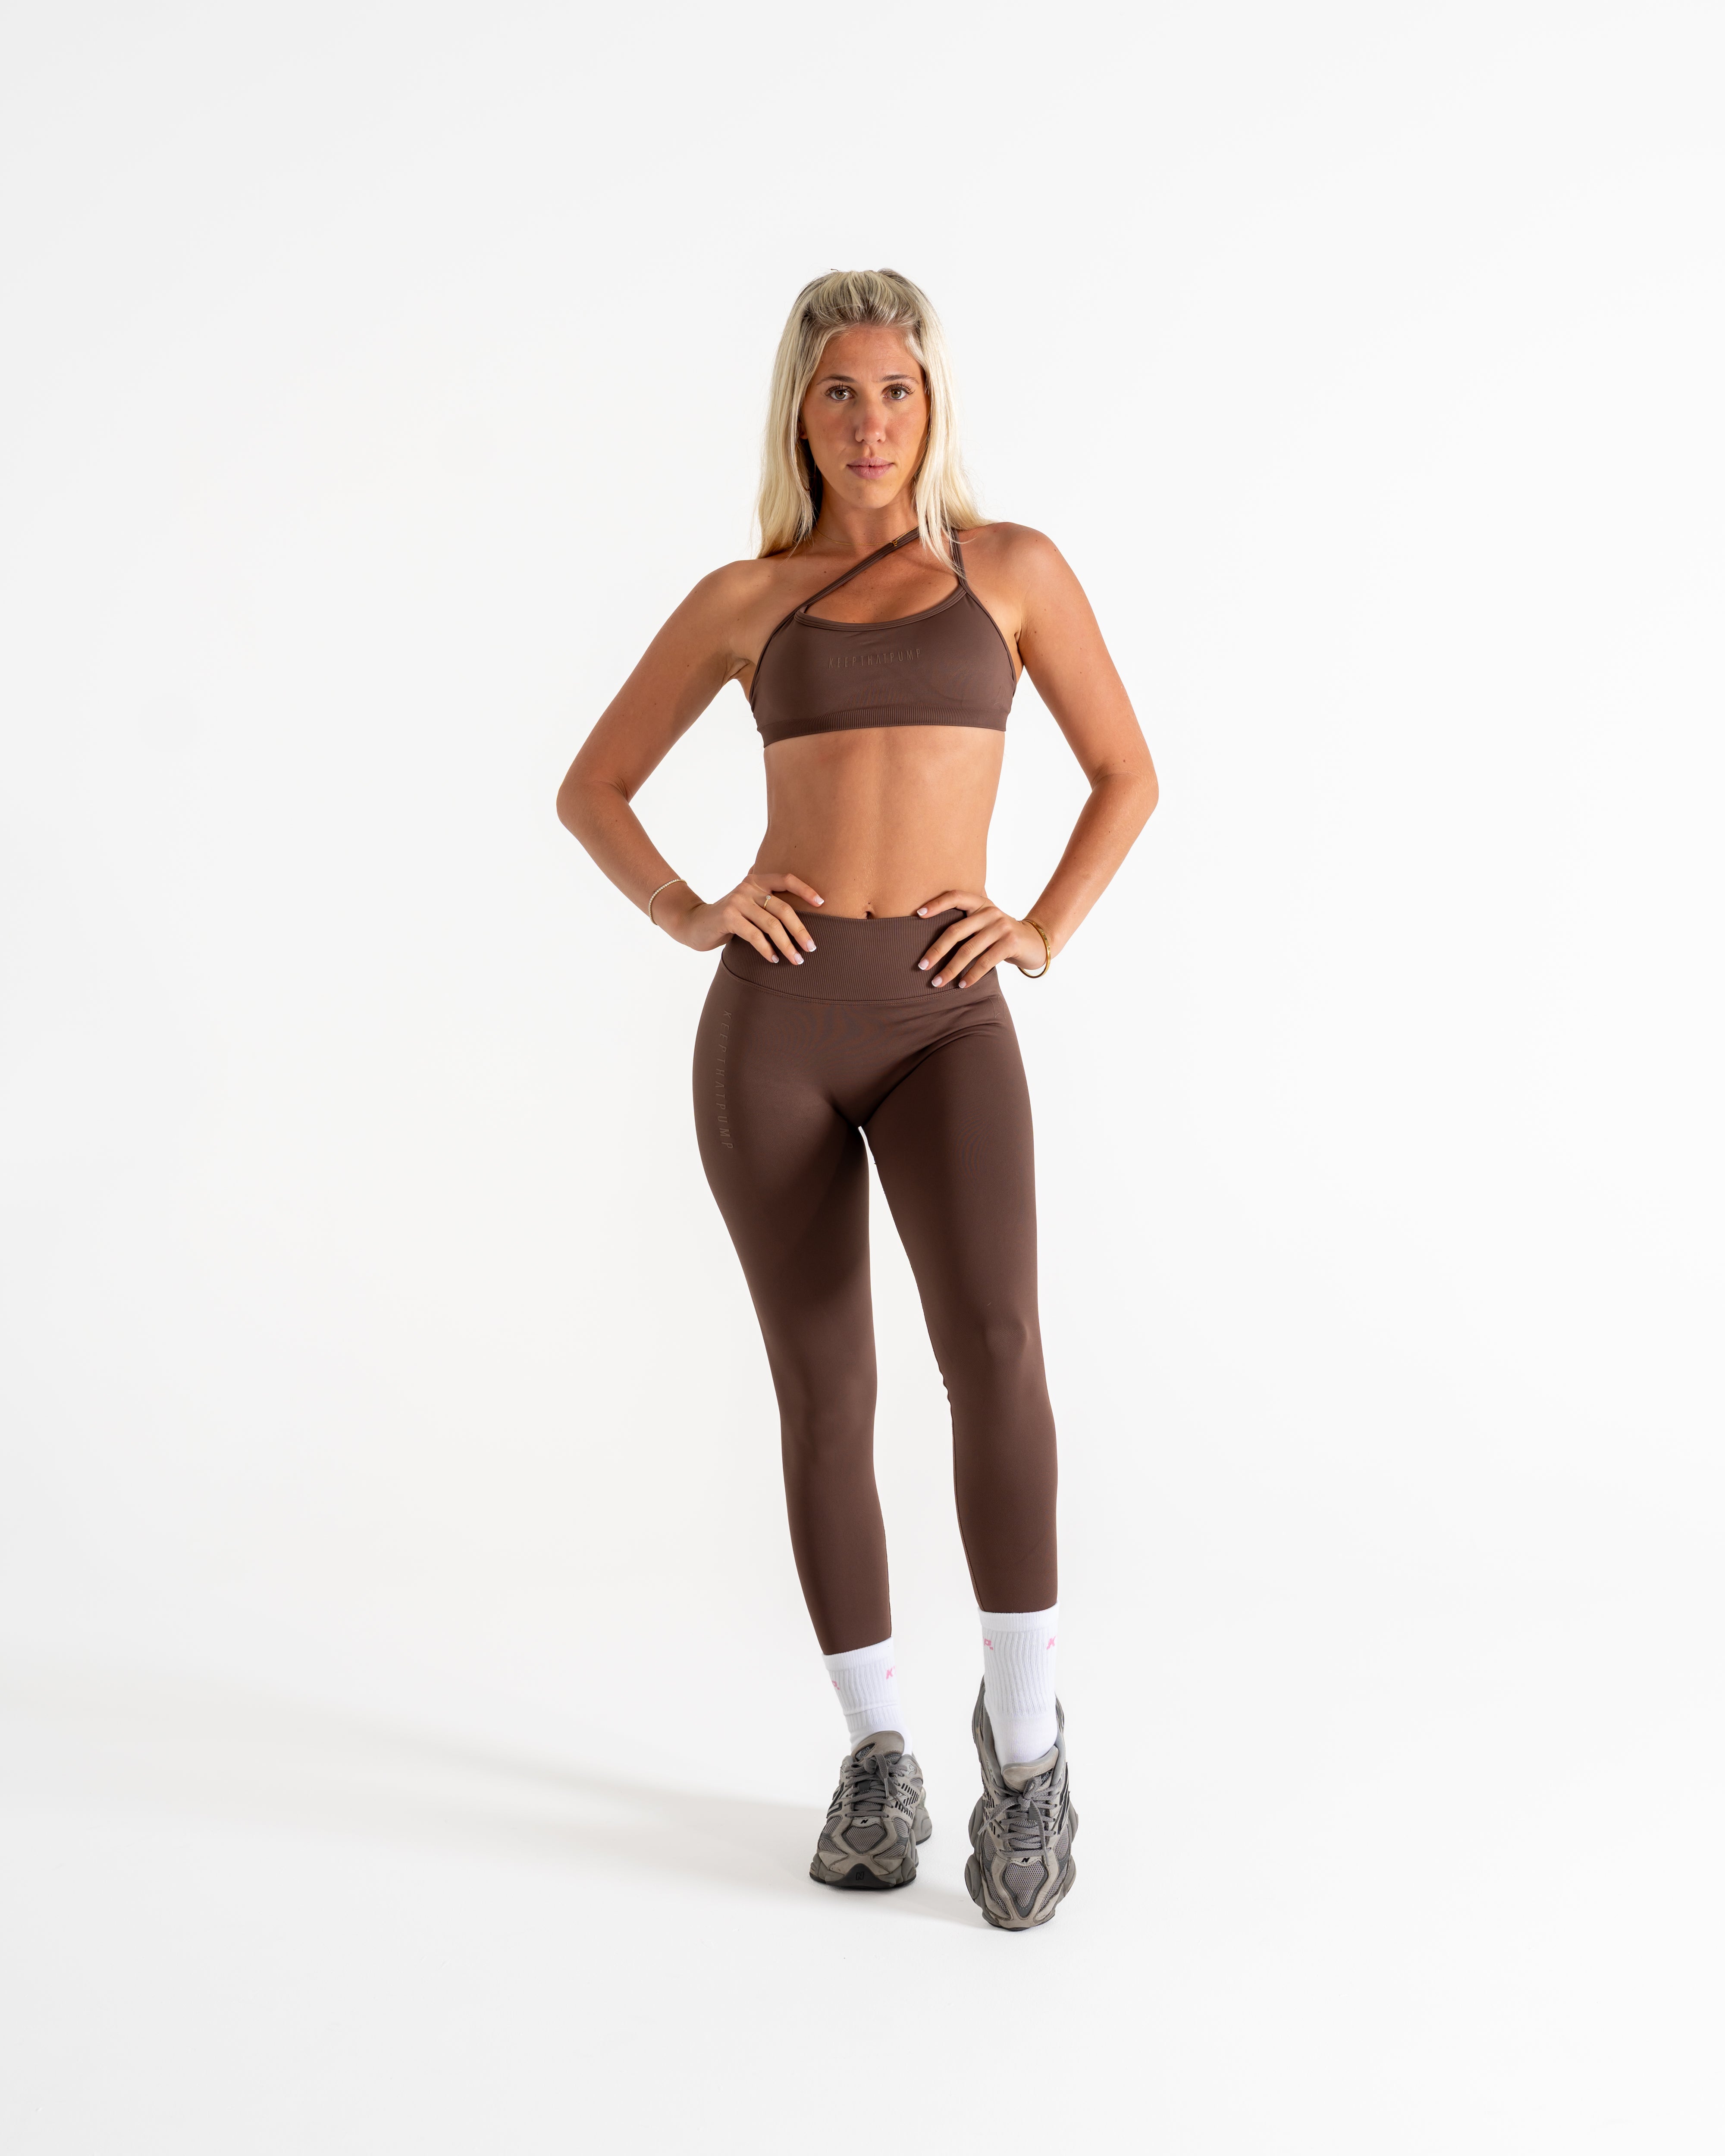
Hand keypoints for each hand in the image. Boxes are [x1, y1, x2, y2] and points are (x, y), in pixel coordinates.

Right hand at [660, 868, 823, 963]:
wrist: (695, 924)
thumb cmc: (729, 918)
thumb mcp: (749, 905)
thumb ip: (768, 903)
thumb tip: (802, 917)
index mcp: (756, 880)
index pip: (786, 879)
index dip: (805, 890)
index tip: (822, 904)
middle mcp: (748, 887)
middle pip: (783, 908)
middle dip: (800, 930)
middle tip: (811, 948)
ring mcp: (737, 901)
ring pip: (771, 925)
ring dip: (787, 945)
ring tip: (796, 959)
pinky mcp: (728, 917)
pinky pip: (755, 936)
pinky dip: (767, 950)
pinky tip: (774, 960)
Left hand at [914, 890, 1047, 986]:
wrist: (1035, 941)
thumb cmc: (1001, 935)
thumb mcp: (985, 922)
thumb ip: (966, 923)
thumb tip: (929, 938)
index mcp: (980, 903)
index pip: (955, 896)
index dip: (936, 904)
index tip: (917, 915)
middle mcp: (990, 912)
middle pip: (956, 931)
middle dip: (936, 950)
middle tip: (922, 966)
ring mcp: (1001, 927)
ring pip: (968, 950)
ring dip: (951, 969)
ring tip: (937, 983)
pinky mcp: (1010, 943)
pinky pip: (985, 962)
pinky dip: (971, 976)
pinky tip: (961, 985)